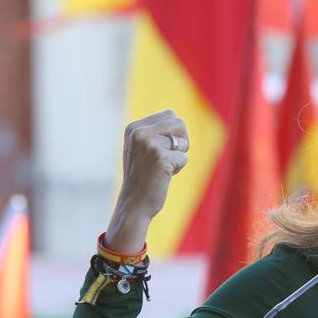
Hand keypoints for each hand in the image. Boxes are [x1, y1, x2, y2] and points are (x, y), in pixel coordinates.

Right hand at [106, 110, 189, 253]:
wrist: (135, 203)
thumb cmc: (143, 176)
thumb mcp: (142, 148)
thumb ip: (156, 131)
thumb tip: (177, 118)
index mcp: (134, 127)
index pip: (170, 114)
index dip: (174, 133)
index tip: (160, 149)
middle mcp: (139, 132)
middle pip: (180, 123)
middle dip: (180, 142)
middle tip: (165, 158)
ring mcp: (149, 144)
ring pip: (183, 142)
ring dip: (178, 156)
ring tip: (161, 167)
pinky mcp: (160, 157)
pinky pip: (184, 158)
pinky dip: (178, 168)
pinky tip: (163, 176)